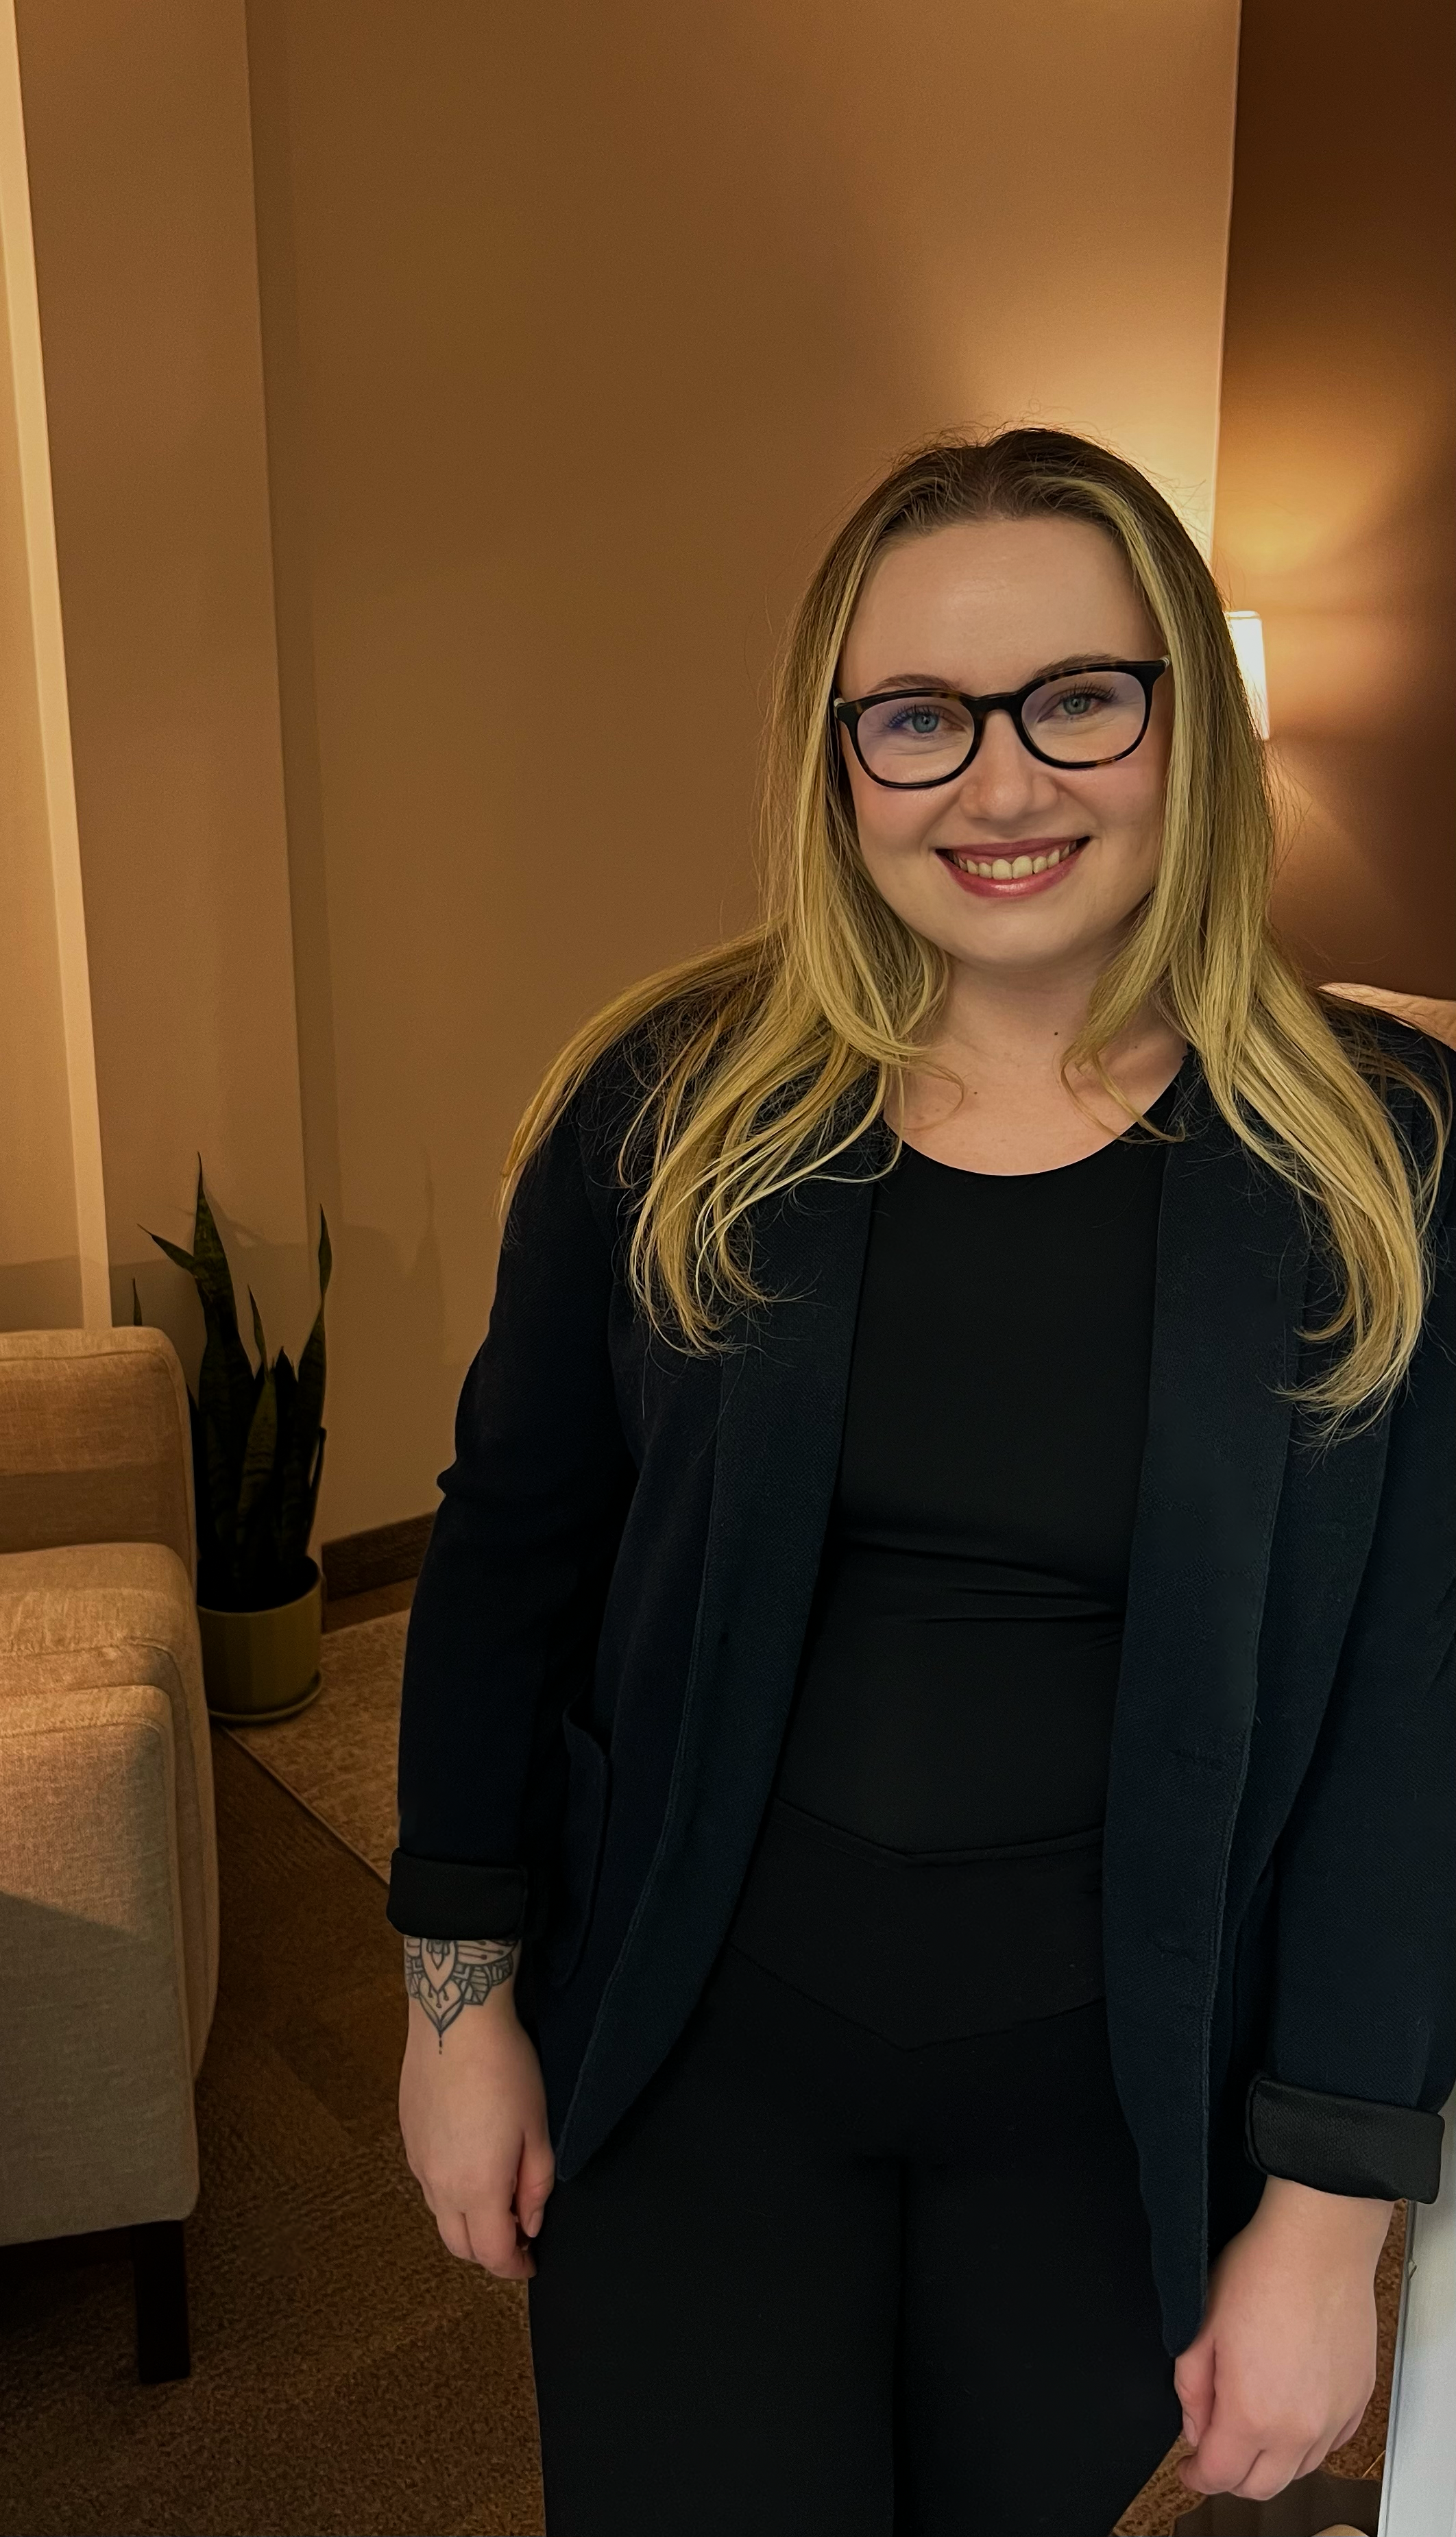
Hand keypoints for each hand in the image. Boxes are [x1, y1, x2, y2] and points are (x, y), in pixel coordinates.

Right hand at [398, 1951, 555, 2279]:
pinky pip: (427, 2184)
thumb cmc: (505, 2070)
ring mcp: (418, 2161)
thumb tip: (530, 2224)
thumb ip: (535, 2185)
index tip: (531, 2261)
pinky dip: (450, 2193)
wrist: (455, 2020)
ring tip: (496, 2199)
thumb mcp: (537, 2129)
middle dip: (489, 2251)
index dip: (515, 2266)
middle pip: (459, 2245)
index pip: (492, 2254)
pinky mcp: (408, 2137)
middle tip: (517, 2234)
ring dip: (467, 2222)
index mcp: (476, 2188)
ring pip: (440, 2216)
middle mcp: (439, 2184)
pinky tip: (470, 2165)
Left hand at [1174, 2177, 1390, 2500]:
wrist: (1318, 2244)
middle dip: (1232, 2476)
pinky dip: (1309, 2441)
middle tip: (1216, 2449)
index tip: (1189, 2467)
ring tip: (1253, 2428)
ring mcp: (1334, 2416)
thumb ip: (1191, 2389)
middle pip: (1262, 2487)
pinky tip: (1292, 2413)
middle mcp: (1298, 2428)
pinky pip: (1332, 2443)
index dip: (1196, 2476)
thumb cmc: (1261, 2273)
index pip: (1220, 2476)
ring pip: (1300, 2470)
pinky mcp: (1358, 2398)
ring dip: (1272, 2461)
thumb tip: (1195, 2425)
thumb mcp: (1200, 2328)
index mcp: (1252, 2414)